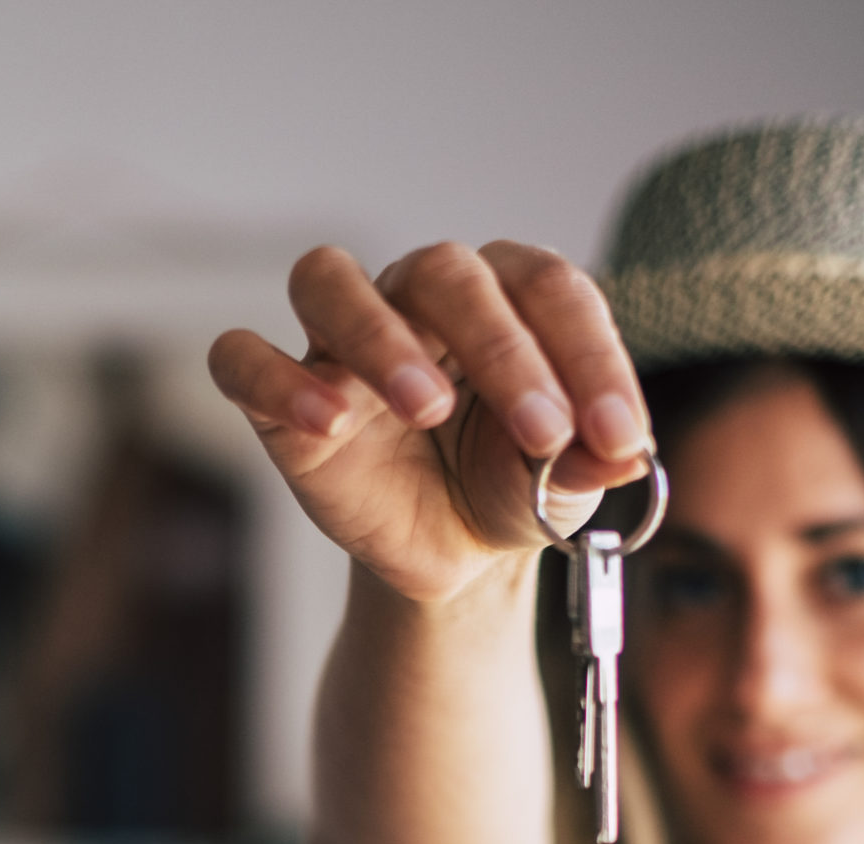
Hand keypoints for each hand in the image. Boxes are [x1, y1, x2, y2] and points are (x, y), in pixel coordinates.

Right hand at [209, 241, 654, 604]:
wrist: (449, 548)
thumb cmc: (507, 485)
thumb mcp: (562, 487)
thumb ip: (589, 464)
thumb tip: (620, 458)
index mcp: (504, 293)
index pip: (547, 287)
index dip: (589, 357)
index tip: (617, 438)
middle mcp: (418, 294)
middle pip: (445, 274)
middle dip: (503, 350)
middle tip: (543, 432)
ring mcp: (340, 339)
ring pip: (330, 280)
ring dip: (380, 335)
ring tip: (429, 408)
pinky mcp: (280, 397)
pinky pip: (243, 358)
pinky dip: (278, 381)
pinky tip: (330, 421)